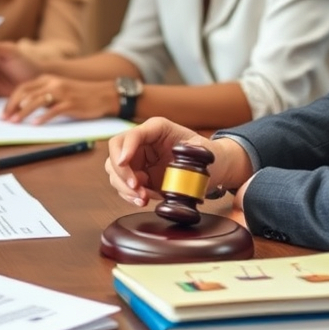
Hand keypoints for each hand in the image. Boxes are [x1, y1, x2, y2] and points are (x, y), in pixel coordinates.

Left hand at [2, 77, 117, 123]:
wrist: (103, 94)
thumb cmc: (79, 94)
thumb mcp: (58, 90)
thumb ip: (43, 96)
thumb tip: (25, 107)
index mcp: (47, 79)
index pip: (22, 88)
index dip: (10, 101)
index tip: (3, 113)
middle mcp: (53, 83)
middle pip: (26, 93)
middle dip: (12, 107)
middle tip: (4, 119)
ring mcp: (62, 92)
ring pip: (37, 101)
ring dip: (23, 112)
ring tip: (14, 122)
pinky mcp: (71, 103)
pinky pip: (54, 110)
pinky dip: (43, 117)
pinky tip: (35, 124)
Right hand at [104, 118, 250, 207]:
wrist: (213, 170)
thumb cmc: (208, 155)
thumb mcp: (204, 149)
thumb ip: (195, 148)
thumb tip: (184, 151)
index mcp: (156, 129)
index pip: (131, 135)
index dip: (125, 148)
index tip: (124, 163)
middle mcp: (143, 142)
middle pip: (116, 153)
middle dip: (122, 173)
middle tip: (136, 188)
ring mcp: (139, 160)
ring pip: (115, 171)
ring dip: (125, 187)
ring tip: (144, 198)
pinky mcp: (139, 177)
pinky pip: (123, 185)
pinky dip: (129, 195)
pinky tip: (144, 200)